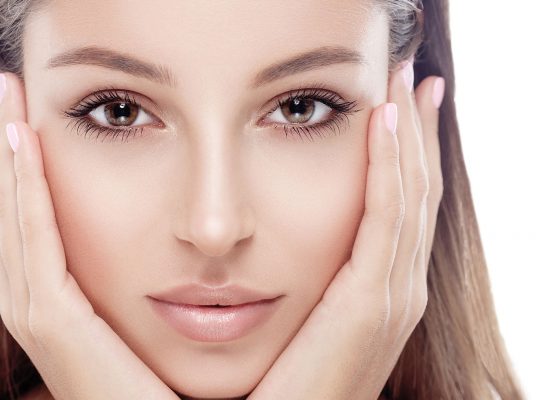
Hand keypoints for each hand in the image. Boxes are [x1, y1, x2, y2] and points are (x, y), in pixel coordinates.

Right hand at [0, 72, 179, 399]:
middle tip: (7, 91)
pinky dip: (26, 193)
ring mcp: (42, 315)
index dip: (27, 173)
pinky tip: (23, 142)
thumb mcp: (155, 316)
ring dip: (7, 159)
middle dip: (5, 154)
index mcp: (63, 303)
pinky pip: (34, 243)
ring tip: (5, 98)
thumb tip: (196, 234)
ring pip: (12, 219)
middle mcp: (41, 306)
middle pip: (11, 214)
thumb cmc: (168, 386)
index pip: (35, 225)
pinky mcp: (55, 322)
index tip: (33, 123)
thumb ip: (163, 276)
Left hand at [248, 62, 444, 399]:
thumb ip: (320, 279)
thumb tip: (299, 241)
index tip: (400, 107)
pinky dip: (390, 167)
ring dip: (409, 136)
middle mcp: (401, 289)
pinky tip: (383, 122)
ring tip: (404, 84)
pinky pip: (386, 217)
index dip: (408, 154)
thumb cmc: (293, 385)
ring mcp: (393, 295)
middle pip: (417, 192)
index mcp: (385, 291)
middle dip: (418, 133)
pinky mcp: (371, 302)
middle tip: (414, 79)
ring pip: (410, 196)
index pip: (404, 207)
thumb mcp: (313, 319)